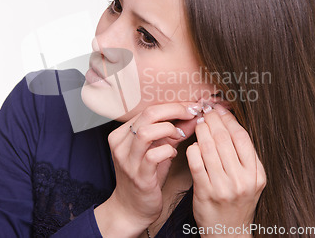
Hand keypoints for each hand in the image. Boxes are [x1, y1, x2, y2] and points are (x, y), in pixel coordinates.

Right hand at [94, 102, 200, 237]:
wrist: (131, 209)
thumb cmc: (146, 177)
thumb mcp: (158, 150)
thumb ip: (173, 133)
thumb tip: (193, 116)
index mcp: (122, 133)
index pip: (148, 109)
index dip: (173, 105)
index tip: (191, 106)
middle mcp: (121, 144)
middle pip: (147, 114)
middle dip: (175, 110)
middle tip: (192, 113)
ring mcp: (127, 161)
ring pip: (146, 132)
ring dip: (169, 130)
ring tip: (179, 136)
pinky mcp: (138, 177)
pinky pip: (153, 156)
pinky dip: (167, 150)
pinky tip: (173, 154)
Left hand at [186, 104, 265, 236]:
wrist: (228, 233)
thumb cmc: (237, 202)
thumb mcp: (251, 181)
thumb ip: (244, 157)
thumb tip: (230, 124)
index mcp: (256, 174)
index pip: (242, 137)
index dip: (229, 120)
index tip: (220, 110)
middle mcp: (242, 180)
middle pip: (224, 139)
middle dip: (213, 120)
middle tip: (206, 111)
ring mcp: (223, 187)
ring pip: (209, 148)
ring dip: (201, 131)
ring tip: (198, 123)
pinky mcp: (205, 192)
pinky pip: (196, 162)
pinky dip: (193, 149)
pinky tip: (193, 144)